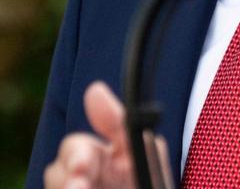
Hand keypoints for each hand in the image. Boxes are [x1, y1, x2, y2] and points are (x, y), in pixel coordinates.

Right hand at [43, 81, 168, 188]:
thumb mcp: (146, 155)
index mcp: (104, 158)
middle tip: (80, 186)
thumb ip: (122, 124)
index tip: (84, 165)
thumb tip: (93, 90)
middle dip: (67, 176)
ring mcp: (82, 185)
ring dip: (67, 186)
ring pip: (56, 184)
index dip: (75, 154)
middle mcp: (88, 176)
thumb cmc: (152, 183)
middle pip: (58, 170)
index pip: (75, 147)